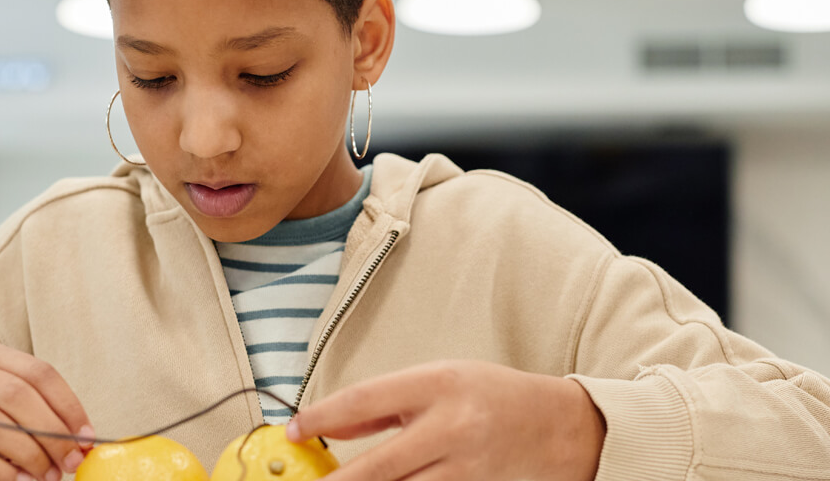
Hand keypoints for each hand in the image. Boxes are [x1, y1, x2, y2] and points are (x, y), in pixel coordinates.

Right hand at [0, 342, 93, 480]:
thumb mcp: (14, 415)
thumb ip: (44, 418)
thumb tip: (83, 441)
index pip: (39, 373)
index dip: (68, 406)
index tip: (86, 438)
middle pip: (17, 395)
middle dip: (51, 433)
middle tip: (70, 462)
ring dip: (28, 454)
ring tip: (47, 476)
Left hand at [286, 360, 604, 480]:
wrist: (557, 426)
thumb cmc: (492, 396)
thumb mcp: (437, 380)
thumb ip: (384, 404)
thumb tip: (330, 427)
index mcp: (437, 384)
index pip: (363, 401)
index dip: (320, 417)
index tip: (294, 430)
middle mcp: (451, 427)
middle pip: (376, 466)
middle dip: (335, 480)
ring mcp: (466, 468)